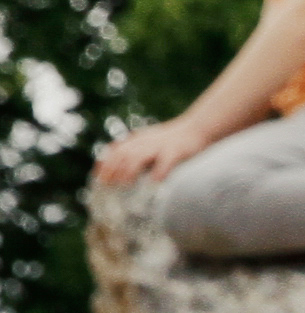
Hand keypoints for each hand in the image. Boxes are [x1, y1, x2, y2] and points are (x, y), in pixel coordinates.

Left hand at [91, 117, 212, 188]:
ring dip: (129, 171)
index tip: (97, 177)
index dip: (104, 163)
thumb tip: (123, 170)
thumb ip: (137, 150)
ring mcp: (160, 146)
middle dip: (112, 170)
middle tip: (107, 186)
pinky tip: (154, 183)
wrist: (199, 127)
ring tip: (124, 185)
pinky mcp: (176, 151)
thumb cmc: (175, 140)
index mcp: (138, 139)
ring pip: (138, 157)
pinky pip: (165, 162)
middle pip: (122, 155)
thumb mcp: (151, 140)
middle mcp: (145, 141)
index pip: (114, 150)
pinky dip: (158, 172)